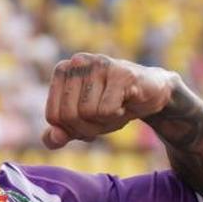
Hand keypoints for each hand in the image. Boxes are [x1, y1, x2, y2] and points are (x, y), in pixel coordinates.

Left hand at [42, 53, 177, 149]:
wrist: (150, 93)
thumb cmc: (112, 105)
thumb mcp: (81, 123)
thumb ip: (61, 133)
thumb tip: (52, 139)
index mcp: (62, 71)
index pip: (53, 117)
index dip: (72, 129)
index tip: (89, 120)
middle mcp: (77, 62)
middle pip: (69, 116)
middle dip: (88, 127)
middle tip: (105, 116)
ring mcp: (99, 64)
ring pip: (87, 114)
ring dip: (104, 122)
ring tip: (117, 107)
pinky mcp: (121, 73)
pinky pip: (107, 111)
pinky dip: (118, 116)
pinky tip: (126, 103)